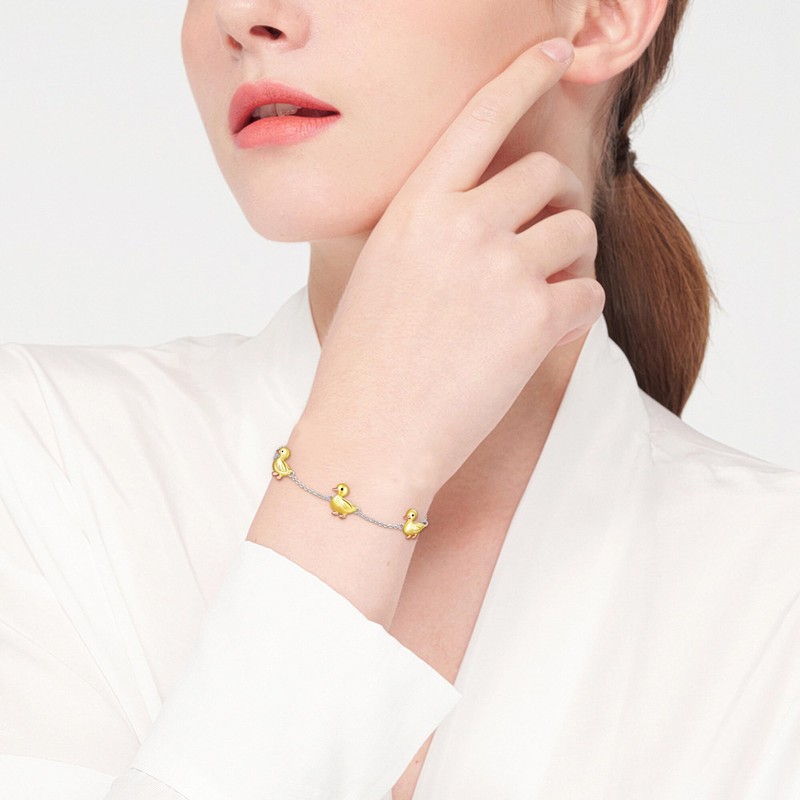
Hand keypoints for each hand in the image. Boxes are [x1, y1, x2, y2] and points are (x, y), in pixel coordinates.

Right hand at [299, 37, 603, 497]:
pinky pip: (590, 291)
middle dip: (554, 204)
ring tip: (537, 295)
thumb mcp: (379, 272)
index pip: (479, 117)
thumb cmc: (363, 362)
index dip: (523, 75)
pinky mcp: (536, 320)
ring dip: (569, 258)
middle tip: (544, 238)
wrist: (368, 434)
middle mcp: (461, 225)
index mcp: (414, 207)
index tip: (555, 51)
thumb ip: (427, 227)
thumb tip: (480, 206)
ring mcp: (501, 270)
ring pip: (578, 230)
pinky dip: (577, 309)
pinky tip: (542, 333)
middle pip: (546, 177)